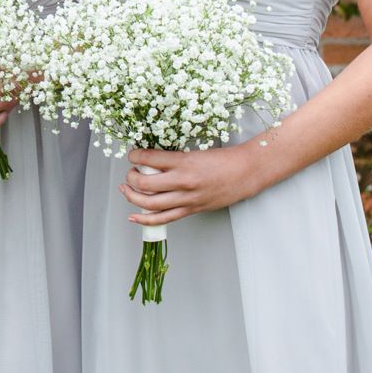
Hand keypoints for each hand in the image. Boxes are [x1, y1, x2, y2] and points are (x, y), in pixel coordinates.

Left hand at [118, 144, 261, 226]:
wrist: (245, 173)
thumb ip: (173, 160)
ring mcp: (187, 198)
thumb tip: (150, 161)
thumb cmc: (223, 160)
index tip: (132, 155)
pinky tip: (134, 216)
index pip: (149, 158)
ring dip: (132, 197)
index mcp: (184, 162)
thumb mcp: (194, 153)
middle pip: (145, 183)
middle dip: (131, 178)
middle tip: (130, 173)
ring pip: (150, 204)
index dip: (135, 156)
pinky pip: (164, 218)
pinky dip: (145, 219)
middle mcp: (183, 181)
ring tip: (126, 190)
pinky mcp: (191, 210)